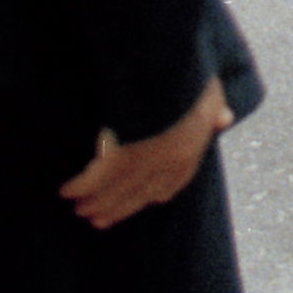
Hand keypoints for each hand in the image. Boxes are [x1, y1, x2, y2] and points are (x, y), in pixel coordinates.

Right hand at [61, 76, 229, 229]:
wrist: (170, 71)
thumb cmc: (191, 78)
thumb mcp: (210, 90)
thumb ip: (215, 108)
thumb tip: (227, 118)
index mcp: (188, 151)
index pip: (171, 182)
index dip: (156, 193)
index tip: (145, 201)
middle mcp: (164, 164)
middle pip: (137, 194)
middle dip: (118, 208)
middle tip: (99, 221)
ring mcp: (141, 163)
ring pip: (114, 190)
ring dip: (97, 203)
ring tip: (80, 212)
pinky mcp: (119, 157)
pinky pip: (95, 178)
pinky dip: (80, 186)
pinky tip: (66, 192)